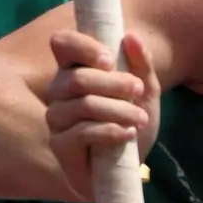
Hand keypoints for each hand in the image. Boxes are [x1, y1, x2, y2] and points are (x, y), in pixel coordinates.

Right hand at [42, 29, 161, 200]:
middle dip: (114, 83)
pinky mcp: (60, 145)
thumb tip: (130, 36)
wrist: (128, 166)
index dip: (83, 46)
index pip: (62, 43)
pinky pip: (83, 132)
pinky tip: (128, 134)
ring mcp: (56, 118)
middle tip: (139, 90)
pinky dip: (111, 131)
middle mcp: (58, 91)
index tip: (110, 59)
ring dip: (119, 110)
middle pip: (78, 78)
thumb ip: (141, 64)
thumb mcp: (145, 91)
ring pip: (84, 105)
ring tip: (140, 119)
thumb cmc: (131, 122)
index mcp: (74, 69)